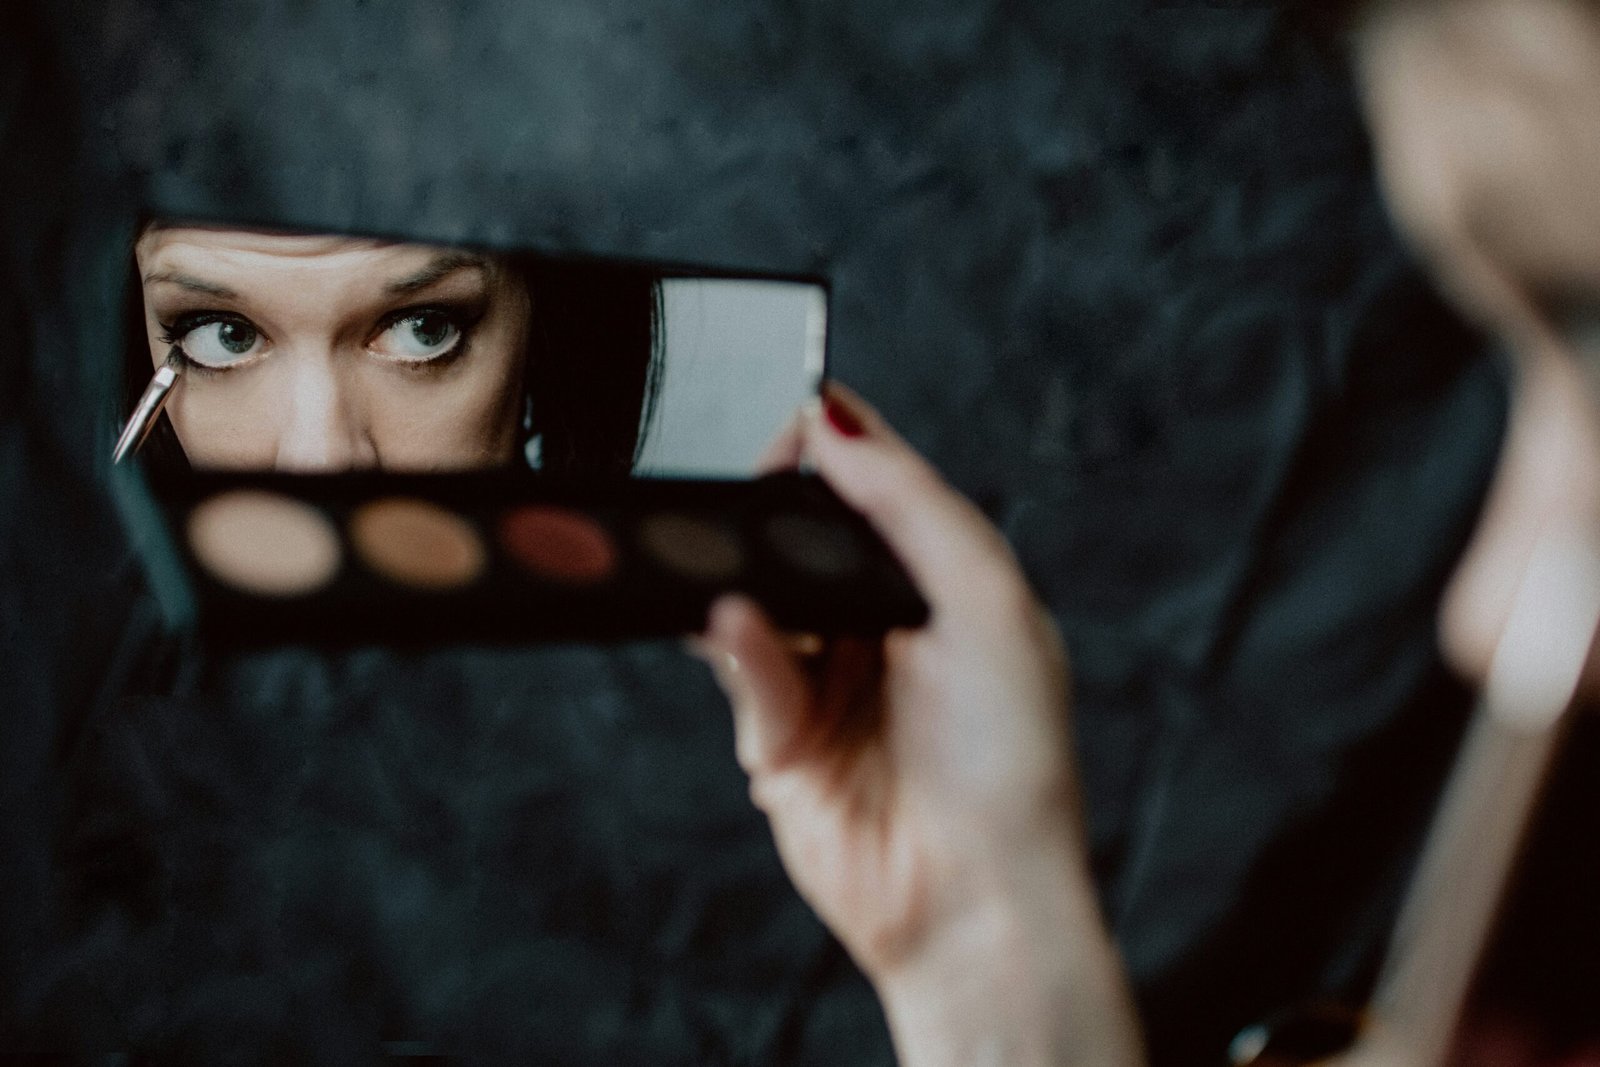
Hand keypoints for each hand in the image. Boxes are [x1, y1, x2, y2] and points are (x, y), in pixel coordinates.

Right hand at [692, 384, 1143, 1066]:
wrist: (975, 900)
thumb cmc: (1010, 763)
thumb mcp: (986, 600)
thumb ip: (912, 502)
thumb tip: (835, 423)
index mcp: (948, 586)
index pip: (881, 488)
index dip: (838, 447)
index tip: (798, 421)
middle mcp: (884, 628)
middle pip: (807, 537)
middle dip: (777, 512)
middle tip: (754, 493)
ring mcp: (828, 681)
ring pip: (761, 596)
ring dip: (749, 577)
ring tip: (739, 561)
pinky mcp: (780, 738)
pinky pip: (744, 669)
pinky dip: (738, 645)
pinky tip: (737, 625)